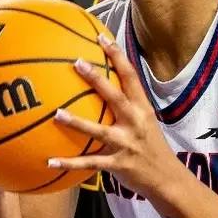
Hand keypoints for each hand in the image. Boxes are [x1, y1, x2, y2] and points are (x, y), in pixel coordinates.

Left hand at [46, 36, 185, 203]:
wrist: (167, 179)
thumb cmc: (151, 147)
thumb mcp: (146, 121)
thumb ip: (128, 104)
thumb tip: (104, 84)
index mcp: (143, 108)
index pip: (131, 77)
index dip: (117, 56)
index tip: (102, 38)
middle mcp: (135, 123)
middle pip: (115, 97)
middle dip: (96, 79)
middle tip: (77, 63)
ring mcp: (127, 144)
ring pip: (99, 131)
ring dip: (77, 122)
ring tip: (57, 113)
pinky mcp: (118, 165)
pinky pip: (89, 164)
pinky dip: (69, 163)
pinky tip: (49, 161)